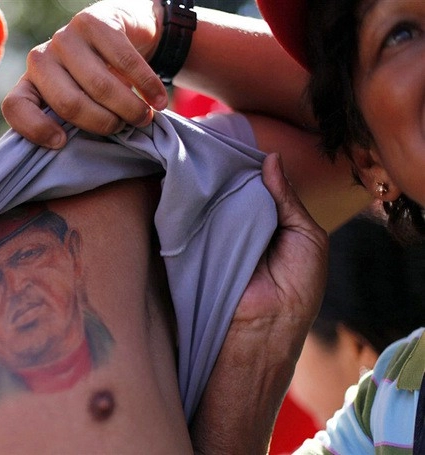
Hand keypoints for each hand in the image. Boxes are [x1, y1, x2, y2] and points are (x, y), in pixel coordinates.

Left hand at [1, 0, 167, 148]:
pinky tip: (160, 101)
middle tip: (123, 128)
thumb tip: (78, 154)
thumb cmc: (98, 82)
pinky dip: (147, 86)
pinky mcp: (93, 21)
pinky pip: (125, 62)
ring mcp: (65, 38)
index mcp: (31, 85)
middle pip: (68, 104)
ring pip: (99, 86)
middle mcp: (40, 59)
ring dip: (128, 108)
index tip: (62, 142)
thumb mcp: (80, 104)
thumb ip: (72, 124)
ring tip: (144, 117)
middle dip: (103, 123)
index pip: (15, 107)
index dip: (36, 129)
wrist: (120, 33)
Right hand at [192, 153, 327, 453]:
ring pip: (208, 200)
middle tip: (207, 139)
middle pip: (228, 188)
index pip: (254, 184)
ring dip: (203, 183)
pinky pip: (192, 218)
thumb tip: (270, 158)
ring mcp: (214, 235)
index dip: (245, 164)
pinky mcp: (192, 245)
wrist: (264, 327)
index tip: (231, 139)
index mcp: (270, 222)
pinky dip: (189, 201)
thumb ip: (287, 197)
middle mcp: (240, 226)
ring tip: (192, 152)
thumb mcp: (305, 234)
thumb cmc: (297, 285)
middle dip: (221, 169)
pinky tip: (182, 177)